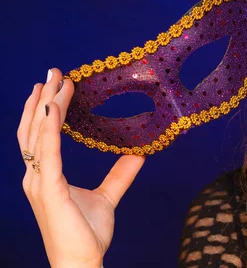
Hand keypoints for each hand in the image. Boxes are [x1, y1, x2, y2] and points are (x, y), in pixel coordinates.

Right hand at [18, 68, 145, 267]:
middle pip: (33, 129)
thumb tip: (138, 153)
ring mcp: (39, 182)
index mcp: (46, 177)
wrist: (81, 263)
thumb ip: (119, 174)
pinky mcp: (50, 189)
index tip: (54, 86)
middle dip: (41, 99)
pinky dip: (49, 127)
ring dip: (44, 104)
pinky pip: (47, 152)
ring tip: (53, 80)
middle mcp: (37, 176)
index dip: (44, 110)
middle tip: (52, 72)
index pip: (40, 136)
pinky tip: (53, 107)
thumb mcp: (107, 196)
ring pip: (37, 135)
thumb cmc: (86, 235)